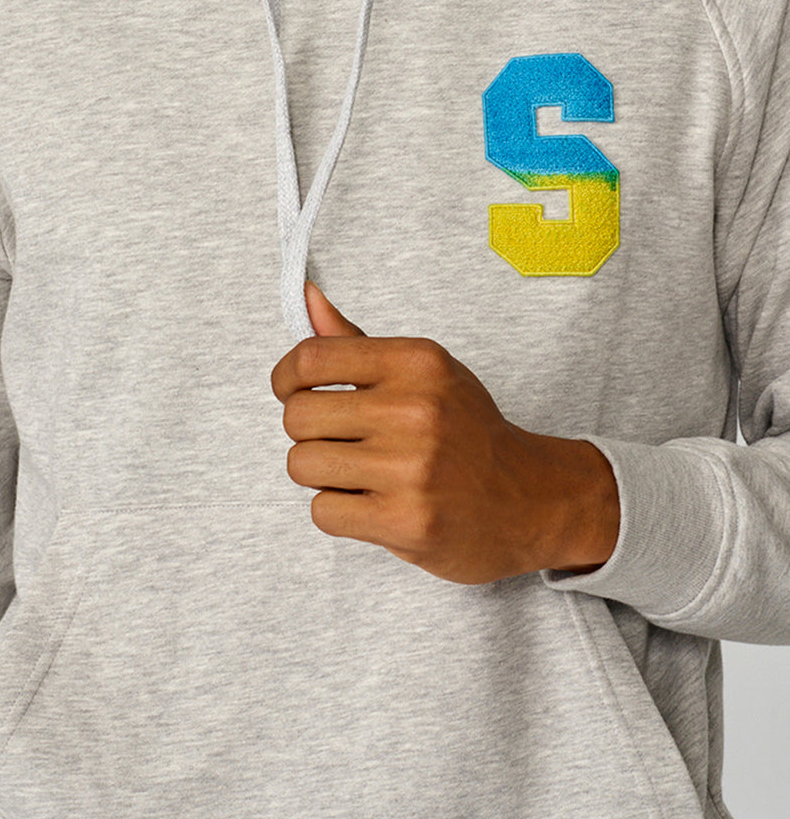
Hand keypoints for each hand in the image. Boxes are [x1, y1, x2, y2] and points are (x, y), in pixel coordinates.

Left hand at [270, 282, 619, 584]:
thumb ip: (357, 342)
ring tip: (360, 473)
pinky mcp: (405, 521)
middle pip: (297, 416)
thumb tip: (306, 298)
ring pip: (302, 465)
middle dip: (307, 433)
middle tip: (340, 441)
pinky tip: (373, 502)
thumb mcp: (426, 373)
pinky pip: (323, 511)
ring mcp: (410, 468)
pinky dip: (339, 510)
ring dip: (321, 474)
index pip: (311, 358)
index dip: (285, 377)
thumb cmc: (468, 433)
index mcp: (418, 362)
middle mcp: (415, 410)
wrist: (532, 500)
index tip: (291, 390)